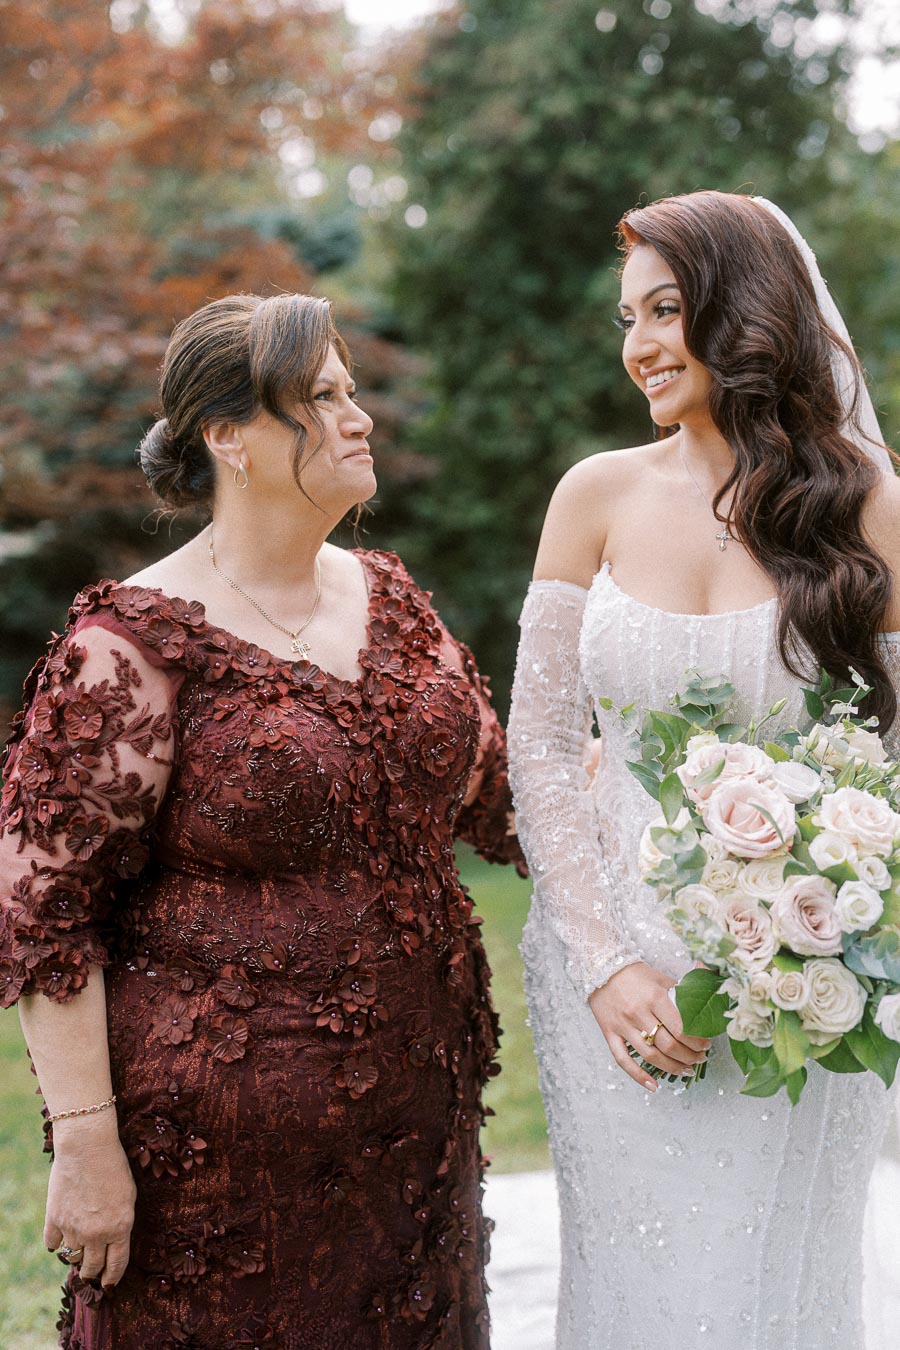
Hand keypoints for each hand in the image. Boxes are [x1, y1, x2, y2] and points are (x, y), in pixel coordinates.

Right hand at [45, 1113, 135, 1289]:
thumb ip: (120, 1222)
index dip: (112, 1278)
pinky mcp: (54, 1220)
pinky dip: (56, 1242)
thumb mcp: (128, 1196)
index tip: (108, 1285)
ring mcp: (74, 1229)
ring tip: (78, 1248)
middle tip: (91, 1271)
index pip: (117, 1265)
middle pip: (92, 1267)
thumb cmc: (114, 1166)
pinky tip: (60, 1234)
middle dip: (93, 1272)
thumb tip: (113, 1241)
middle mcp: (97, 1234)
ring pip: (73, 1256)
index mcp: (120, 1228)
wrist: (88, 1146)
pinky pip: (52, 1244)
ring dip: (76, 1255)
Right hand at [588, 961, 710, 1090]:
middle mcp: (638, 1013)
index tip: (706, 1044)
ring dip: (672, 1067)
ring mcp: (622, 1025)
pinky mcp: (609, 1033)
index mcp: (654, 997)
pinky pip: (623, 1060)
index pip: (681, 1028)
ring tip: (686, 1070)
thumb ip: (683, 990)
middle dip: (689, 1056)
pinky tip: (654, 1085)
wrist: (600, 967)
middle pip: (669, 1045)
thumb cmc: (634, 973)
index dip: (697, 1041)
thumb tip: (709, 990)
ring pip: (650, 1056)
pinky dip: (638, 1075)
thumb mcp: (661, 977)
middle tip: (700, 1058)